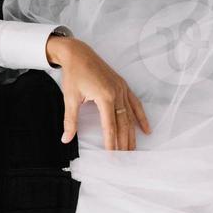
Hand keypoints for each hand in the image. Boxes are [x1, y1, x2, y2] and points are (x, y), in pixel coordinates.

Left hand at [48, 35, 151, 150]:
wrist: (78, 53)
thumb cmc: (73, 74)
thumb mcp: (70, 98)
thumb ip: (70, 121)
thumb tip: (66, 139)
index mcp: (105, 97)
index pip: (109, 126)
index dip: (111, 143)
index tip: (111, 156)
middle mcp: (117, 94)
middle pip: (123, 124)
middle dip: (124, 143)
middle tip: (123, 159)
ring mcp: (122, 89)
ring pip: (130, 116)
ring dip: (132, 134)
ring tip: (133, 150)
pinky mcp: (123, 86)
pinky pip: (135, 104)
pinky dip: (141, 117)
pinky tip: (146, 129)